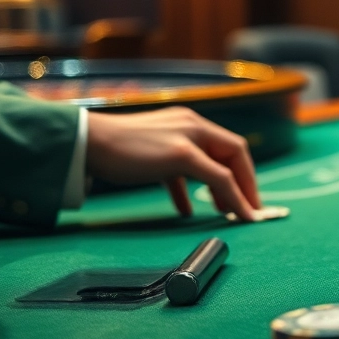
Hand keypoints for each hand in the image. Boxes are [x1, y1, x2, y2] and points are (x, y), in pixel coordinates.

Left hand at [85, 107, 261, 220]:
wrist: (85, 144)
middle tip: (242, 212)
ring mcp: (171, 138)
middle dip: (237, 185)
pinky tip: (185, 209)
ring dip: (216, 188)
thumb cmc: (133, 151)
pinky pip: (180, 173)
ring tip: (220, 211)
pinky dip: (187, 191)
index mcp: (199, 127)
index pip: (238, 153)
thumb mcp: (182, 162)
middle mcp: (189, 128)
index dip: (250, 181)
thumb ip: (217, 180)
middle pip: (225, 158)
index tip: (254, 210)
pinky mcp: (154, 152)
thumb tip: (243, 203)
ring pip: (205, 166)